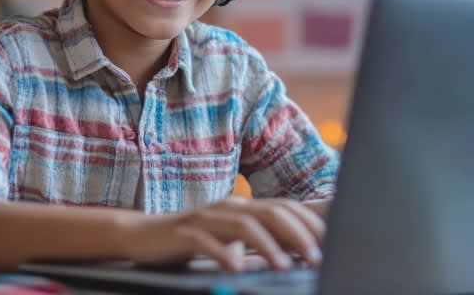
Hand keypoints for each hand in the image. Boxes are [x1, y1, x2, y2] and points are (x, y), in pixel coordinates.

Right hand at [119, 196, 324, 271]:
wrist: (142, 234)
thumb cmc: (193, 240)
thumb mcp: (230, 238)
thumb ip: (259, 239)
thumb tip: (296, 252)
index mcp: (244, 207)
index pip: (285, 208)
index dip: (310, 224)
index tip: (331, 243)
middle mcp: (229, 207)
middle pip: (271, 212)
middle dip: (297, 234)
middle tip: (316, 257)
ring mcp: (206, 218)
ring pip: (243, 225)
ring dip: (267, 245)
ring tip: (283, 265)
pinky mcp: (184, 232)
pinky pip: (206, 241)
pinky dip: (223, 252)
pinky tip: (235, 266)